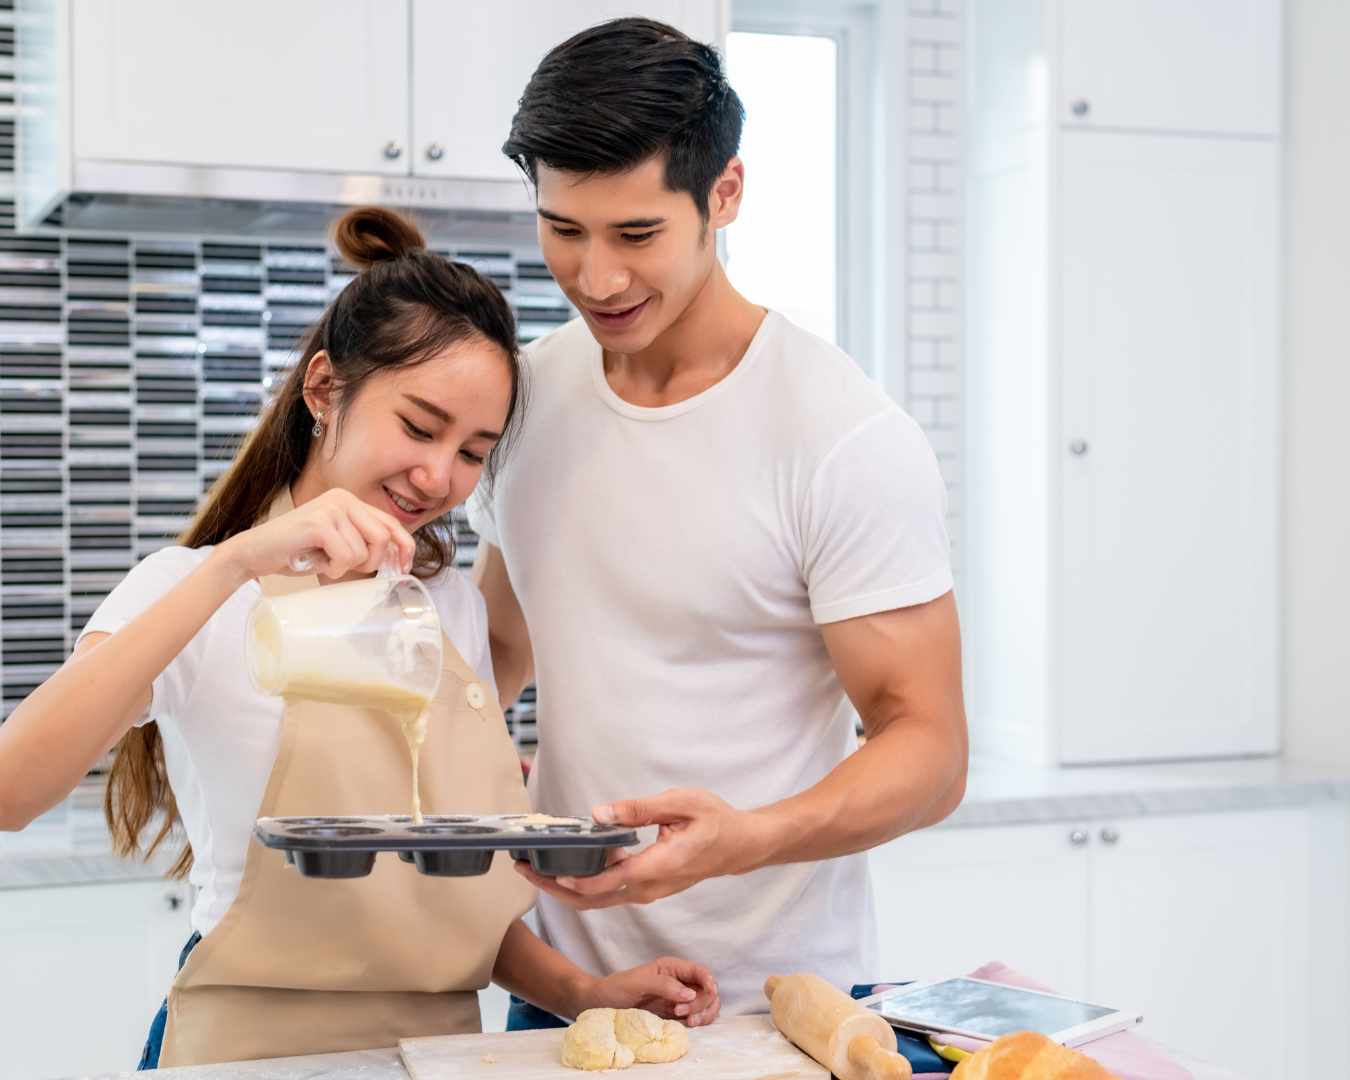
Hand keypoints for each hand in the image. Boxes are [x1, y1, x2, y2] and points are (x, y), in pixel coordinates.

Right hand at [218, 487, 415, 581]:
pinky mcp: (319, 523)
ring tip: (322, 560)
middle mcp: (343, 499)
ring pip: (363, 552)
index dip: (404, 547)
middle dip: (370, 563)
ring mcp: (331, 508)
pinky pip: (346, 557)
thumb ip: (362, 543)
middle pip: (383, 538)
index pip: (391, 523)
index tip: (404, 567)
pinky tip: (315, 562)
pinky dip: (333, 569)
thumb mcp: (337, 543)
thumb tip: (398, 558)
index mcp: (350, 501)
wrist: (254, 553)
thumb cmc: (296, 552)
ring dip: (345, 567)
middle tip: (344, 567)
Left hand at [515, 788, 767, 908]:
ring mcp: (647, 891)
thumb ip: (639, 809)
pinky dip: (583, 882)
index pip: (605, 883)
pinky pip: (608, 891)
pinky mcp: (646, 887)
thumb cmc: (715, 821)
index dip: (569, 881)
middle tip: (521, 870)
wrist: (740, 846)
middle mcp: (649, 887)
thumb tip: (599, 813)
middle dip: (553, 888)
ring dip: (564, 887)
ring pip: (597, 899)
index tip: (540, 869)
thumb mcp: (681, 803)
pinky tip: (568, 863)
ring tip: (534, 867)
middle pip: (591, 899)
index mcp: (657, 868)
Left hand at [577, 956, 720, 1027]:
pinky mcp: (676, 1014)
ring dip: (704, 1013)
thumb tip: (690, 993)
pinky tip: (688, 1025)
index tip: (708, 993)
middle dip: (702, 1002)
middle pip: (707, 990)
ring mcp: (679, 998)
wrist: (602, 1003)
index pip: (700, 971)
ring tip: (689, 1022)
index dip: (709, 982)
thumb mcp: (638, 982)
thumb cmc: (617, 988)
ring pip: (706, 1004)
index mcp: (673, 968)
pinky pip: (697, 1016)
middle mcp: (679, 981)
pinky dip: (699, 1021)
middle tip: (681, 1013)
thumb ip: (664, 985)